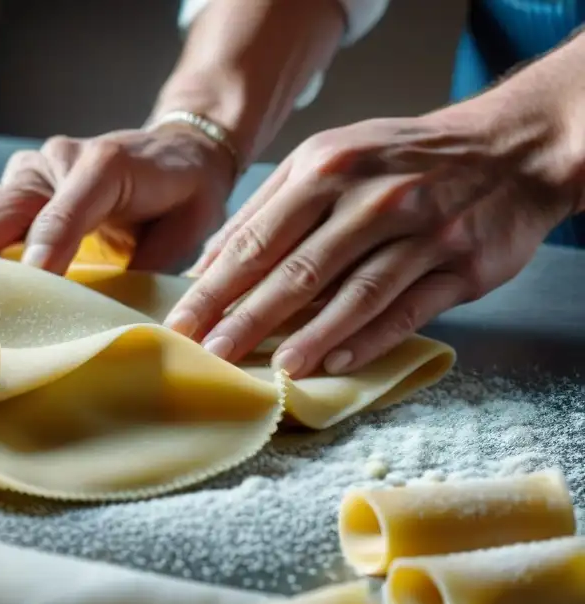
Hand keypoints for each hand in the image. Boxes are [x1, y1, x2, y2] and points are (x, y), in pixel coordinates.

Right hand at [0, 125, 236, 274]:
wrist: (180, 152)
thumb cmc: (186, 197)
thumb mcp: (186, 229)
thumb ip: (148, 266)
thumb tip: (114, 322)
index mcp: (102, 165)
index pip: (62, 215)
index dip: (42, 253)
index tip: (25, 293)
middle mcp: (55, 163)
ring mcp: (28, 175)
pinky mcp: (16, 193)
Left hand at [163, 107, 579, 376]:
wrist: (508, 148)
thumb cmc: (400, 159)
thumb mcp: (328, 157)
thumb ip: (267, 208)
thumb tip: (208, 263)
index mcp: (326, 168)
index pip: (257, 238)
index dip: (216, 287)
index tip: (182, 323)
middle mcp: (371, 199)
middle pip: (298, 270)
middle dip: (248, 318)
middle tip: (212, 355)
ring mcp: (420, 232)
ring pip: (355, 293)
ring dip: (312, 337)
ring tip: (275, 369)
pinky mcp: (460, 265)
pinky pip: (407, 310)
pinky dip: (371, 339)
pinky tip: (338, 364)